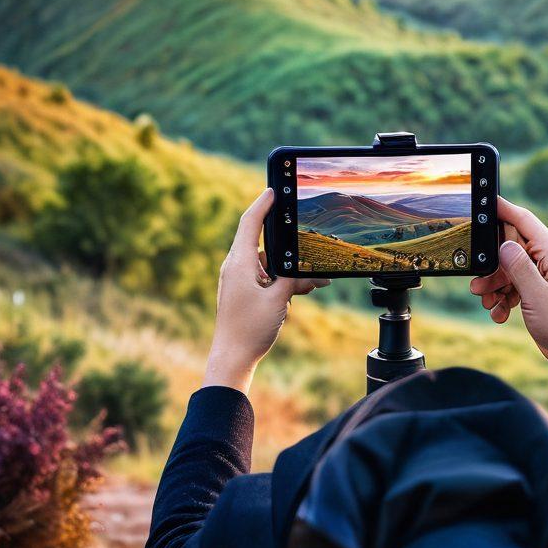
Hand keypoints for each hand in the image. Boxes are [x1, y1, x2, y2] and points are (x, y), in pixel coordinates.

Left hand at [204, 188, 329, 393]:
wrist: (232, 358)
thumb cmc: (250, 330)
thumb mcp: (279, 300)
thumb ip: (294, 279)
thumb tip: (310, 272)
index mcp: (239, 263)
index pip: (250, 223)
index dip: (263, 204)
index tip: (274, 189)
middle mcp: (236, 267)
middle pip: (263, 241)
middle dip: (287, 242)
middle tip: (304, 232)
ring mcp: (238, 280)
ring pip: (269, 263)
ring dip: (290, 269)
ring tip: (315, 279)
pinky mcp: (244, 292)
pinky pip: (267, 277)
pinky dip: (283, 280)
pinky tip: (304, 289)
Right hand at [470, 197, 547, 409]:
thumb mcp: (536, 294)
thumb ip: (518, 267)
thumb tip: (504, 244)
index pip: (524, 220)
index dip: (503, 209)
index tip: (485, 201)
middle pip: (511, 248)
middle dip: (492, 267)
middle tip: (477, 284)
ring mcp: (546, 274)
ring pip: (510, 269)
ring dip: (495, 286)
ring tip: (488, 303)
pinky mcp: (541, 289)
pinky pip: (516, 285)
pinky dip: (505, 298)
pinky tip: (499, 314)